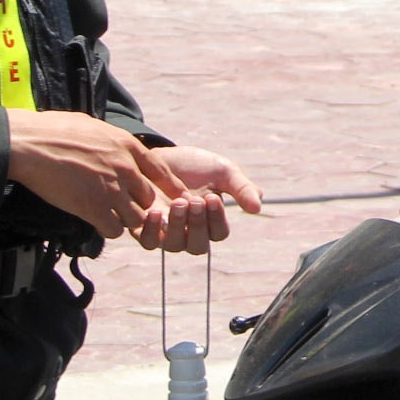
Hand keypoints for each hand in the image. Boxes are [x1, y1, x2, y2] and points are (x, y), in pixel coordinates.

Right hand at [5, 108, 186, 239]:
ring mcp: (111, 189)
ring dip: (124, 220)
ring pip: (135, 218)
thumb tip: (112, 144)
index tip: (179, 196)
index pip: (160, 170)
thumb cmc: (53, 130)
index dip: (170, 186)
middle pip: (148, 198)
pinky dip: (108, 229)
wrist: (30, 143)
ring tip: (109, 217)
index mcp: (126, 145)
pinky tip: (96, 223)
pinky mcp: (93, 207)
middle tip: (122, 208)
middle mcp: (125, 168)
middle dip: (137, 205)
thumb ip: (110, 140)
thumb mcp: (93, 126)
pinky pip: (114, 230)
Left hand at [133, 146, 263, 254]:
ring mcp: (165, 233)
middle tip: (196, 200)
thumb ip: (242, 188)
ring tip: (178, 202)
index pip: (218, 234)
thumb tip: (257, 208)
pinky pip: (148, 241)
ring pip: (173, 245)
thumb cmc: (196, 165)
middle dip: (197, 224)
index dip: (217, 220)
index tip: (213, 197)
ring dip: (177, 226)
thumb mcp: (224, 171)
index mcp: (210, 223)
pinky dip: (151, 230)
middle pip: (197, 246)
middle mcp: (188, 234)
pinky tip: (155, 211)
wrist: (163, 153)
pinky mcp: (142, 227)